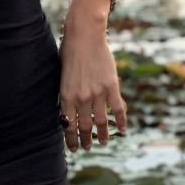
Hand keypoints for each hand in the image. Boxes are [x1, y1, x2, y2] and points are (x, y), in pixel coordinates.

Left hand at [58, 23, 126, 150]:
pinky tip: (122, 131)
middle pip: (85, 127)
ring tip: (103, 142)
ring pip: (101, 122)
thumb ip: (66, 95)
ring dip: (102, 135)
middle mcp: (81, 98)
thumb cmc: (69, 53)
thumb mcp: (62, 77)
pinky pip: (118, 109)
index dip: (72, 139)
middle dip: (86, 140)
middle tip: (87, 148)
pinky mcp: (111, 87)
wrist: (84, 36)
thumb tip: (68, 113)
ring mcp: (97, 94)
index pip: (69, 125)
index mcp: (66, 96)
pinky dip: (121, 122)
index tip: (74, 148)